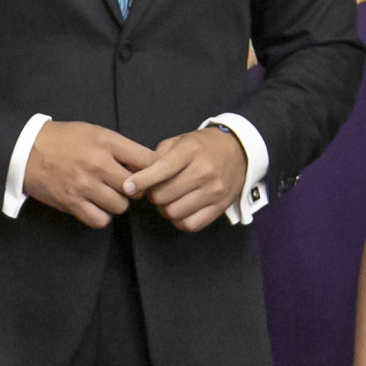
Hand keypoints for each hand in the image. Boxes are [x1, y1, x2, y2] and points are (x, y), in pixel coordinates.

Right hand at [24, 121, 153, 227]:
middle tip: (126, 186)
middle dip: (135, 189)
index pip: (147, 160)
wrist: (26, 150)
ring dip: (117, 203)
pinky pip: (100, 220)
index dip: (154, 170)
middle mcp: (98, 163)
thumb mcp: (94, 132)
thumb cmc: (63, 140)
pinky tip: (96, 206)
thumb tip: (147, 164)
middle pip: (136, 188)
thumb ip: (120, 147)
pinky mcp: (72, 203)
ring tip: (107, 195)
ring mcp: (84, 185)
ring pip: (120, 206)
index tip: (150, 174)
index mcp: (106, 142)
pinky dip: (101, 216)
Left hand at [127, 126, 250, 232]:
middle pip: (164, 195)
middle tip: (157, 190)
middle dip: (154, 195)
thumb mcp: (179, 141)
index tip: (127, 187)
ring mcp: (214, 190)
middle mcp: (205, 171)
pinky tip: (180, 209)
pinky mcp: (221, 206)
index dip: (141, 181)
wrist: (238, 151)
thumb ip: (157, 157)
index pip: (162, 169)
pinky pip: (191, 224)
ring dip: (165, 209)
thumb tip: (137, 178)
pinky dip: (180, 221)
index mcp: (191, 151)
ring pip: (175, 212)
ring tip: (169, 199)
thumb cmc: (202, 147)